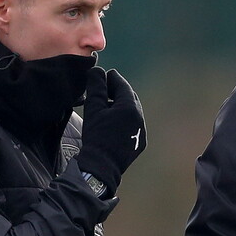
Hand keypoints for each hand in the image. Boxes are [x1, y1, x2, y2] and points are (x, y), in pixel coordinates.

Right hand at [76, 68, 145, 194]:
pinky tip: (114, 120)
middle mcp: (141, 118)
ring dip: (121, 105)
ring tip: (108, 103)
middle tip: (107, 86)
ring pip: (133, 112)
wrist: (101, 166)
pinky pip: (134, 124)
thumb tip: (97, 70)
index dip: (113, 79)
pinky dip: (125, 118)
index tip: (106, 74)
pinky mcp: (140, 142)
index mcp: (131, 108)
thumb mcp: (93, 110)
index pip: (123, 86)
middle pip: (130, 98)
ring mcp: (142, 131)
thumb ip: (96, 88)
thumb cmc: (95, 136)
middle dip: (118, 91)